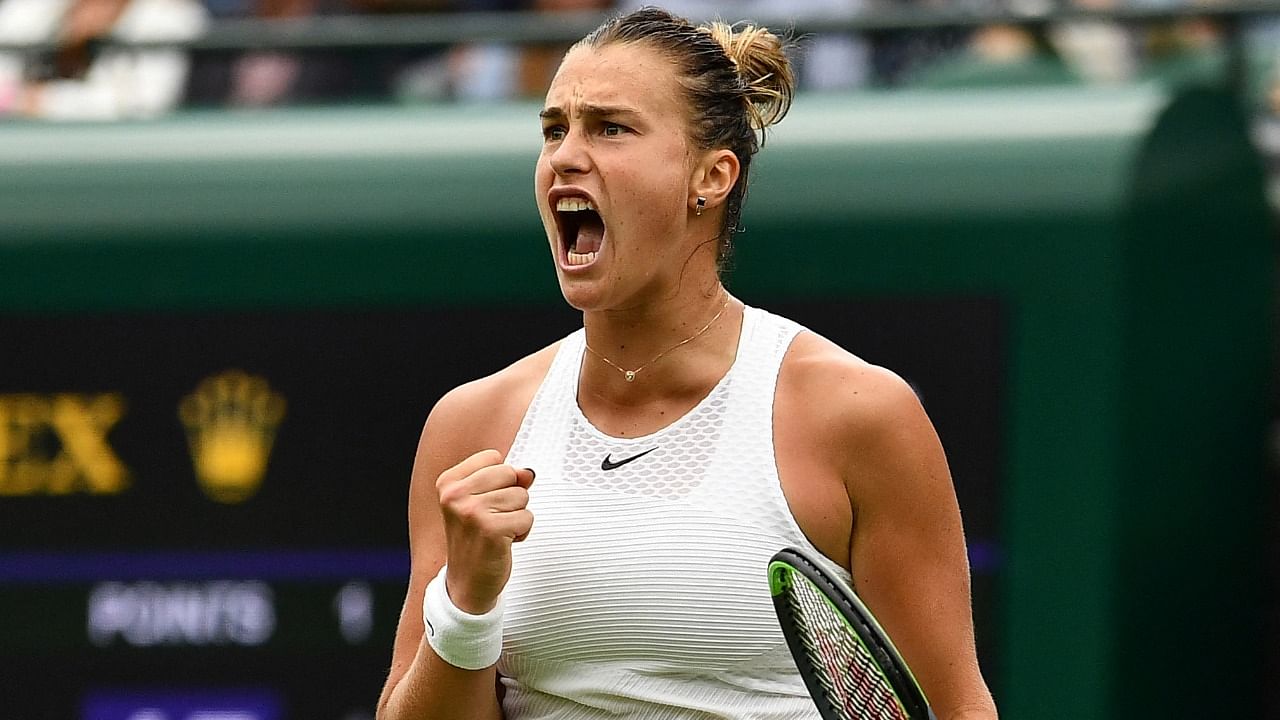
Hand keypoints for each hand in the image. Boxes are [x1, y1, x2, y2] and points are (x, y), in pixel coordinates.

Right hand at [435, 449, 534, 613]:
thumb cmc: (475, 541)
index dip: (499, 480)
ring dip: (516, 516)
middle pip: (510, 473)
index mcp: (448, 483)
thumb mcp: (482, 502)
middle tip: (493, 518)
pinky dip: (522, 532)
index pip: (493, 457)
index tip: (485, 501)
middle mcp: (455, 495)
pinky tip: (503, 542)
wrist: (466, 583)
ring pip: (521, 496)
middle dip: (511, 497)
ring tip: (497, 531)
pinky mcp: (491, 529)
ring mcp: (471, 512)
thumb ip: (504, 480)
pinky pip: (527, 517)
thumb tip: (528, 472)